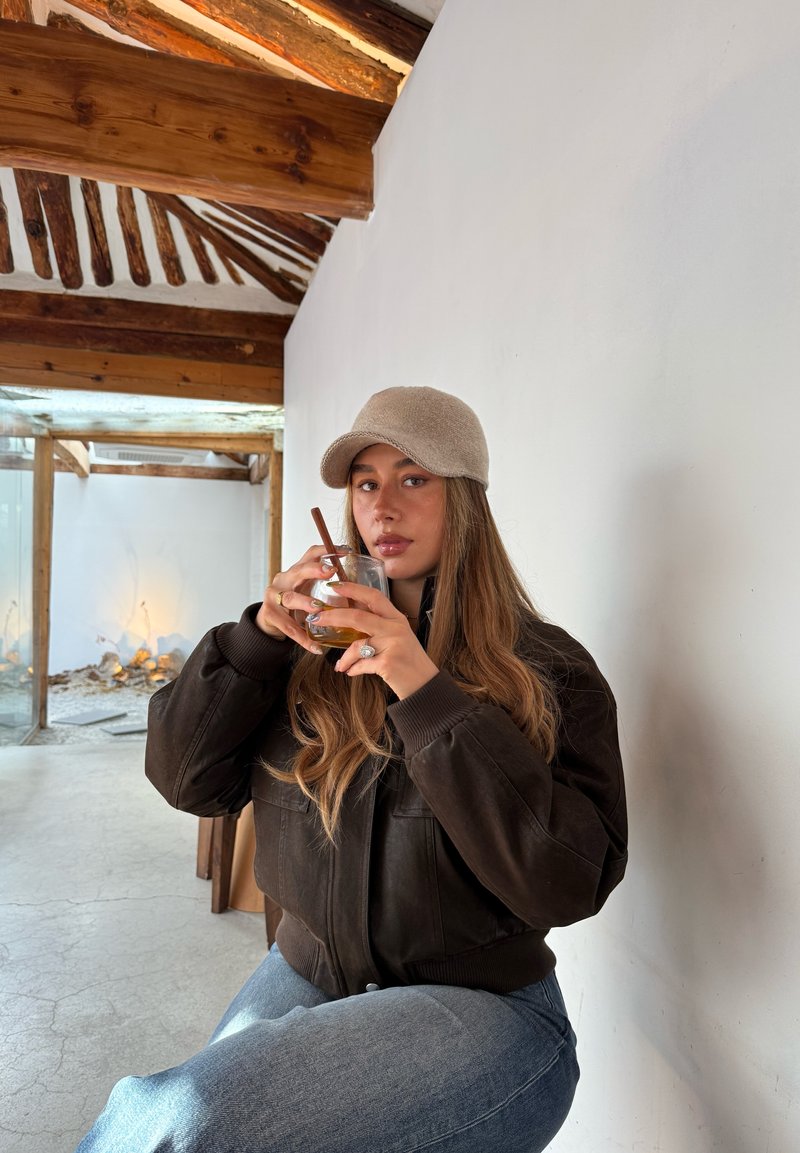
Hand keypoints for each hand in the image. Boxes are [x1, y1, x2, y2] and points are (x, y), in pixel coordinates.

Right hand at [257, 546, 343, 654]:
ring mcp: (274, 597)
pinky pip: (288, 627)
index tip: (346, 551)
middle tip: (330, 571)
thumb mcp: (308, 590)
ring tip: (319, 608)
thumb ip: (325, 586)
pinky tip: (316, 648)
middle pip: (299, 571)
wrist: (268, 621)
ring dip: (305, 602)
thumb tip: (356, 589)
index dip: (327, 550)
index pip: (311, 554)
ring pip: (290, 598)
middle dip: (314, 570)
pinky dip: (303, 638)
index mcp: (296, 571)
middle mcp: (284, 579)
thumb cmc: (294, 604)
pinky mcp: (270, 614)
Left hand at [313, 581, 438, 699]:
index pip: (374, 596)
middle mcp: (395, 628)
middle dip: (333, 617)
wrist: (425, 685)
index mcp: (396, 618)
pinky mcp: (388, 663)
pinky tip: (351, 672)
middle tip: (316, 618)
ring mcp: (392, 645)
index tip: (334, 586)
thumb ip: (378, 627)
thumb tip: (348, 621)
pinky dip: (353, 669)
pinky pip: (361, 664)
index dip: (353, 589)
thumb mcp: (397, 637)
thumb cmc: (408, 661)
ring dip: (344, 657)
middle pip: (358, 617)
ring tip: (340, 665)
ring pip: (357, 645)